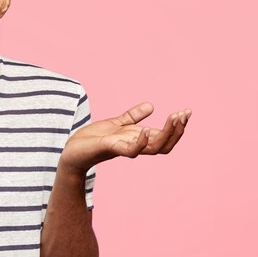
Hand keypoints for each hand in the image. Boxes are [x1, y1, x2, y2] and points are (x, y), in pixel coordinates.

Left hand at [60, 102, 190, 173]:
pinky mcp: (111, 149)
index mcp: (138, 139)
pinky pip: (131, 151)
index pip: (164, 136)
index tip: (186, 112)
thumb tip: (151, 105)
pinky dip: (140, 142)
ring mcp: (124, 149)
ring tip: (174, 117)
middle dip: (177, 130)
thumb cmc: (92, 139)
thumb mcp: (116, 123)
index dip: (177, 126)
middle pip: (165, 144)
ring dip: (166, 134)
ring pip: (154, 148)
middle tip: (184, 114)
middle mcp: (134, 146)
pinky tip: (146, 130)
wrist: (71, 150)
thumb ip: (132, 116)